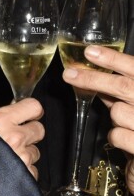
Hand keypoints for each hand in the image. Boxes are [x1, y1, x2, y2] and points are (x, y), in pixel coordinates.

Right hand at [0, 98, 42, 178]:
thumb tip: (13, 112)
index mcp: (1, 120)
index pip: (33, 106)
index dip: (32, 111)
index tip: (29, 115)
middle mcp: (15, 136)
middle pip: (39, 129)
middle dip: (30, 133)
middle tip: (17, 138)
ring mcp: (22, 157)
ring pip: (35, 152)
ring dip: (25, 154)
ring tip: (7, 158)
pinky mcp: (27, 175)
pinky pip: (32, 171)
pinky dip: (24, 172)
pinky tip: (9, 172)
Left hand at [63, 45, 133, 192]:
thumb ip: (120, 93)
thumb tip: (93, 75)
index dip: (113, 59)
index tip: (90, 51)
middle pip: (124, 87)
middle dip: (94, 79)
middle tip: (69, 74)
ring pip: (118, 112)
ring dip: (114, 118)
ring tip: (126, 127)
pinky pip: (118, 134)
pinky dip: (116, 138)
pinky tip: (126, 143)